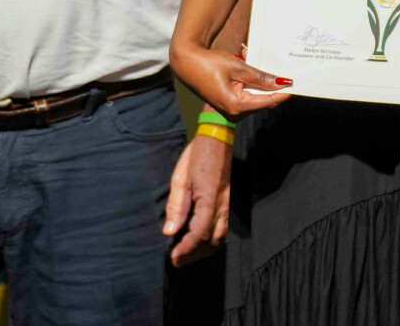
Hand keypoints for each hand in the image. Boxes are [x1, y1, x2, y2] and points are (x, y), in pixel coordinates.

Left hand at [165, 132, 230, 264]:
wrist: (218, 138)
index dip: (186, 249)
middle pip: (212, 241)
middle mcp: (223, 207)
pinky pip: (225, 228)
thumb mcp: (181, 179)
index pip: (199, 235)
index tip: (173, 257)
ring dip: (205, 249)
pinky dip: (213, 239)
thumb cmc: (197, 156)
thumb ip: (176, 207)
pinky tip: (202, 239)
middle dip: (195, 254)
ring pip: (221, 237)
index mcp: (210, 202)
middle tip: (177, 261)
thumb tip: (169, 231)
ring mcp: (229, 204)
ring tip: (188, 254)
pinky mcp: (230, 202)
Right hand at [173, 44, 290, 118]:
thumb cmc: (209, 65)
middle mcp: (235, 111)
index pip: (268, 101)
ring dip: (257, 78)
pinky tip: (244, 62)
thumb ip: (260, 77)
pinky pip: (245, 93)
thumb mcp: (237, 68)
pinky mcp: (228, 102)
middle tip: (277, 66)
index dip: (283, 92)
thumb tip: (281, 82)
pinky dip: (248, 80)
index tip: (296, 84)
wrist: (186, 64)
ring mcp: (231, 108)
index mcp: (237, 105)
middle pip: (262, 99)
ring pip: (254, 94)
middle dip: (269, 82)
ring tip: (249, 57)